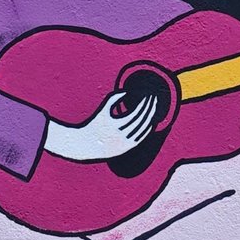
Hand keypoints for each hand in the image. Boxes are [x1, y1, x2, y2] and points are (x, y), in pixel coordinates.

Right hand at [43, 89, 157, 161]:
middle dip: (149, 108)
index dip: (144, 104)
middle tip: (154, 99)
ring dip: (150, 118)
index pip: (135, 113)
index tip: (149, 96)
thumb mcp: (103, 110)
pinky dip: (147, 130)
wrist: (84, 145)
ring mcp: (124, 144)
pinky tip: (151, 122)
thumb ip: (114, 98)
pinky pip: (140, 139)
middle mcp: (121, 136)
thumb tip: (128, 91)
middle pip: (141, 121)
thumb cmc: (94, 124)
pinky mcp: (126, 149)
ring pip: (143, 131)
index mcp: (115, 126)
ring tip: (154, 108)